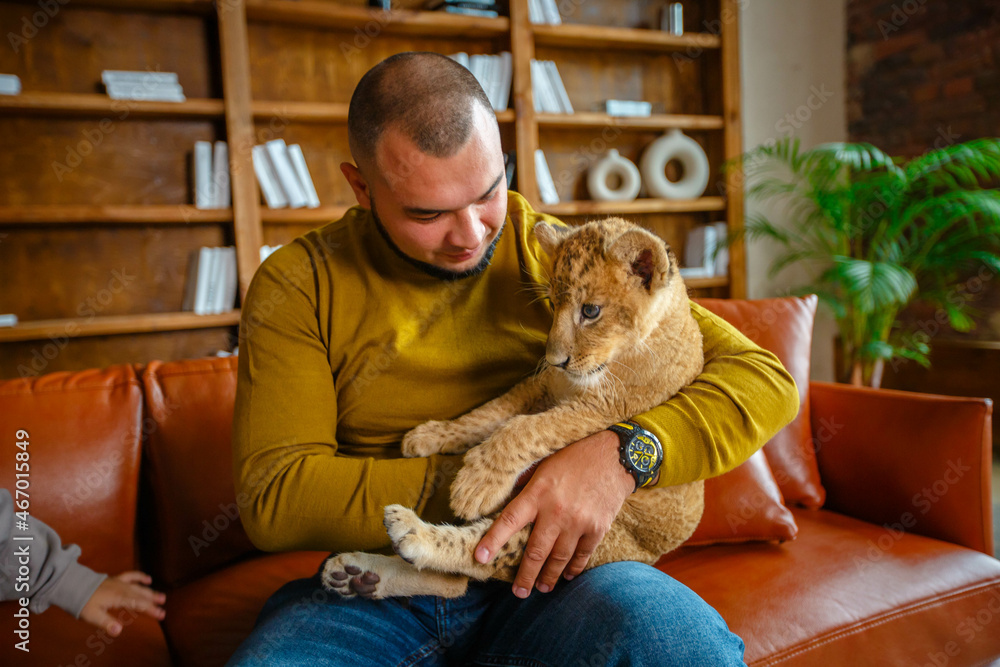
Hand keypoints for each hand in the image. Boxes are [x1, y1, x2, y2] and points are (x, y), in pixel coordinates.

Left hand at [80, 571, 165, 636]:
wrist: (74, 585)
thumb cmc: (83, 602)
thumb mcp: (92, 616)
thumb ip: (106, 623)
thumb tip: (119, 631)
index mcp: (119, 597)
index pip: (139, 604)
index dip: (151, 609)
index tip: (161, 615)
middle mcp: (123, 588)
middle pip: (141, 595)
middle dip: (153, 601)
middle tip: (163, 608)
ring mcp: (120, 582)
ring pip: (138, 587)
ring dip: (150, 592)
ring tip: (161, 596)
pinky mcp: (116, 579)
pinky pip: (131, 576)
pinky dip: (140, 577)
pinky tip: (148, 579)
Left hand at [473, 430, 634, 597]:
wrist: (615, 456)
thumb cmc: (574, 456)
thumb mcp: (543, 463)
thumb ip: (525, 484)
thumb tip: (504, 500)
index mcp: (538, 492)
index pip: (509, 520)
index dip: (493, 541)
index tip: (480, 558)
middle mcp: (556, 511)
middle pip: (536, 552)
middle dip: (525, 576)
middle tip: (518, 593)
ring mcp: (578, 522)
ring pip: (559, 559)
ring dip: (549, 577)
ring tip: (541, 587)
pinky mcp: (597, 528)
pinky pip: (581, 556)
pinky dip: (573, 568)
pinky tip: (566, 575)